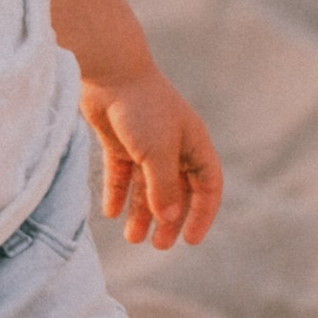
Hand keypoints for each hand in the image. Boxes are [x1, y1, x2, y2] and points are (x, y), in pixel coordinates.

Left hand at [83, 71, 222, 251]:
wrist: (109, 71)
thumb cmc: (141, 108)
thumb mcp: (157, 153)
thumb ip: (164, 189)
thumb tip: (170, 221)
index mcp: (193, 144)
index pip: (208, 186)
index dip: (203, 214)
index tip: (190, 240)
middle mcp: (173, 146)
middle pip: (176, 191)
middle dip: (168, 220)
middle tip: (158, 246)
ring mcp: (145, 144)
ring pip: (147, 187)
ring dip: (141, 213)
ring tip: (132, 238)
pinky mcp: (119, 141)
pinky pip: (121, 174)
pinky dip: (118, 193)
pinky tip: (111, 213)